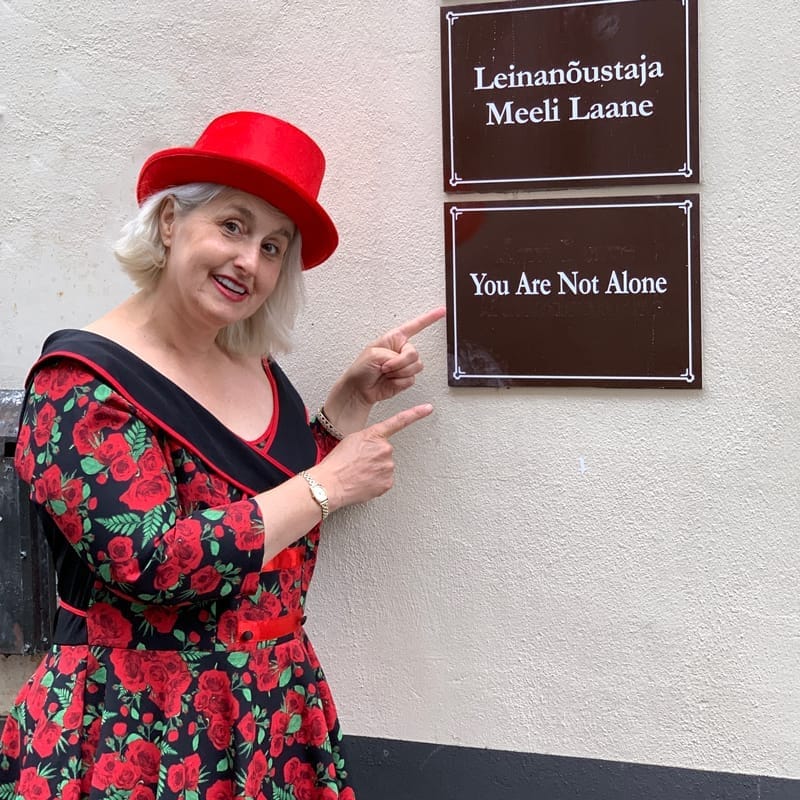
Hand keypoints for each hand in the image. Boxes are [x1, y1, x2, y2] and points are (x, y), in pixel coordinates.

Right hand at [311, 403, 433, 509]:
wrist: (330, 484)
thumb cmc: (336, 463)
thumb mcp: (351, 440)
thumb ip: (369, 439)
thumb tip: (375, 448)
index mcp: (374, 435)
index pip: (399, 421)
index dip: (416, 413)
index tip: (428, 408)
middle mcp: (385, 448)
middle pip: (385, 451)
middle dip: (374, 457)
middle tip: (358, 463)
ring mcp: (388, 466)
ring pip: (385, 467)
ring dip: (374, 470)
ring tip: (358, 473)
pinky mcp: (388, 482)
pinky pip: (384, 480)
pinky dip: (376, 482)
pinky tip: (363, 482)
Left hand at [324, 307, 445, 431]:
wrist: (359, 389)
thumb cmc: (361, 369)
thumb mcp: (373, 354)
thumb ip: (392, 355)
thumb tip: (401, 362)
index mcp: (394, 338)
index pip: (415, 326)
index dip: (429, 318)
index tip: (442, 311)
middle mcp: (401, 350)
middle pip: (414, 354)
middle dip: (400, 362)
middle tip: (386, 367)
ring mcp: (404, 365)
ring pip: (415, 367)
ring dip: (399, 372)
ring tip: (386, 373)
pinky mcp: (405, 378)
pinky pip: (411, 379)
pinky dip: (399, 382)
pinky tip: (389, 380)